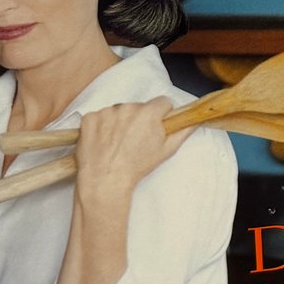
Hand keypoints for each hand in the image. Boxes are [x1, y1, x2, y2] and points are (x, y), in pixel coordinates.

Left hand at [72, 96, 191, 202]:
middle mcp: (127, 107)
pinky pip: (99, 117)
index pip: (162, 102)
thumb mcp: (166, 151)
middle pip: (139, 107)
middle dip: (139, 119)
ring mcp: (106, 112)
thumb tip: (194, 120)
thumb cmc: (136, 167)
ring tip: (117, 143)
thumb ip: (183, 132)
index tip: (156, 126)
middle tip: (134, 140)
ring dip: (119, 122)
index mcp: (149, 113)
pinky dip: (100, 127)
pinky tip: (102, 142)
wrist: (105, 180)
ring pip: (118, 111)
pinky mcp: (89, 118)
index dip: (161, 115)